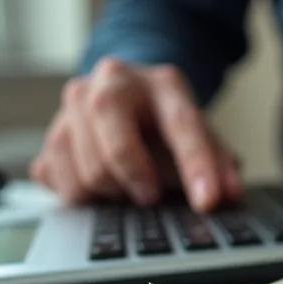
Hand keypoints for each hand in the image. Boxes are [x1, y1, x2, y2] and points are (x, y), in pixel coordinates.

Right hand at [29, 57, 242, 211]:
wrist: (128, 95)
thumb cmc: (167, 123)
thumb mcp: (202, 136)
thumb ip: (220, 164)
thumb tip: (229, 195)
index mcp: (162, 83)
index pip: (182, 126)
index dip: (197, 167)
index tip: (207, 202)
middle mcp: (114, 81)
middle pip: (117, 146)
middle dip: (136, 179)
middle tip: (151, 196)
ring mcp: (75, 101)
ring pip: (86, 168)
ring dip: (110, 191)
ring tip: (126, 184)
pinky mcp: (53, 127)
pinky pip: (56, 174)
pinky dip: (80, 192)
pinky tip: (99, 184)